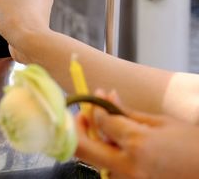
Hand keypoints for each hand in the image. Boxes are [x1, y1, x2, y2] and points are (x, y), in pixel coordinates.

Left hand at [75, 91, 198, 178]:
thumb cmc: (194, 146)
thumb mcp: (163, 123)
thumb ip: (128, 113)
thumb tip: (106, 98)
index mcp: (138, 145)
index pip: (102, 122)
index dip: (96, 106)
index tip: (96, 96)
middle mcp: (128, 168)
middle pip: (83, 149)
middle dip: (78, 128)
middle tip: (83, 114)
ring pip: (96, 159)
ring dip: (94, 141)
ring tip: (105, 127)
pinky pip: (110, 168)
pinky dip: (109, 153)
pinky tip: (118, 144)